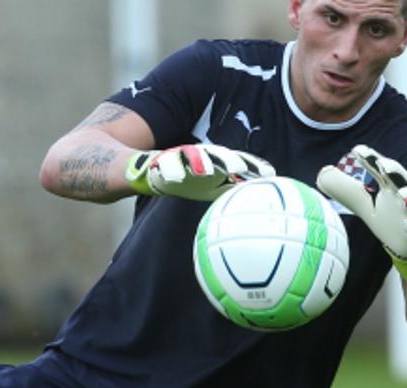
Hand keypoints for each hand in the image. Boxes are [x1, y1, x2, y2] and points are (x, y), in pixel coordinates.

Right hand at [125, 144, 274, 200]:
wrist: (137, 170)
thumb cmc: (177, 179)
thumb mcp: (206, 187)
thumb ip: (227, 190)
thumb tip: (254, 213)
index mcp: (211, 165)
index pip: (235, 163)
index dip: (251, 167)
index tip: (269, 174)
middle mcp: (196, 159)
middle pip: (216, 157)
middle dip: (228, 161)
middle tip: (238, 168)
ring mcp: (177, 159)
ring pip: (191, 158)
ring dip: (200, 162)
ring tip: (206, 170)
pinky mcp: (156, 163)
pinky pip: (163, 165)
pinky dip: (170, 170)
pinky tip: (175, 177)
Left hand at [317, 144, 406, 285]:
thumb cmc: (388, 219)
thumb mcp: (364, 204)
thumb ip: (347, 189)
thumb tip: (322, 174)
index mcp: (391, 185)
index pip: (379, 169)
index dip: (369, 159)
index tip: (356, 150)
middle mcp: (405, 195)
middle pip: (401, 180)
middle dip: (394, 171)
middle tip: (383, 165)